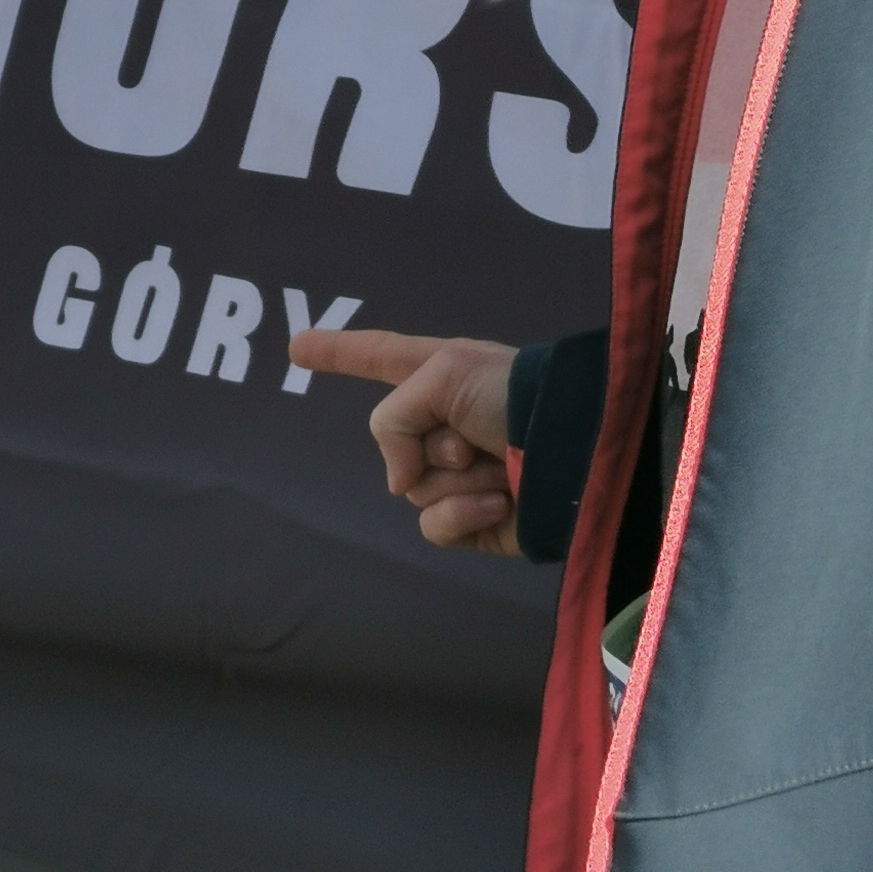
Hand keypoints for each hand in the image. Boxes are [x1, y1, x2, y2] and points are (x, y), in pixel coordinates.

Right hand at [287, 326, 521, 554]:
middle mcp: (446, 422)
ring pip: (412, 487)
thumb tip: (402, 481)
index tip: (296, 347)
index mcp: (441, 374)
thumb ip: (394, 416)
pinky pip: (436, 524)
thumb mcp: (443, 373)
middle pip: (392, 439)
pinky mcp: (474, 520)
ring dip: (454, 480)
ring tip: (498, 468)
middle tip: (473, 436)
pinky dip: (463, 513)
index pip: (377, 358)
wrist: (576, 453)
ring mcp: (458, 474)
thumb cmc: (515, 396)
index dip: (338, 352)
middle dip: (428, 442)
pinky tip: (499, 501)